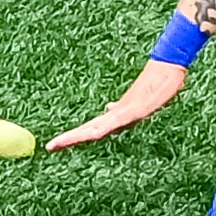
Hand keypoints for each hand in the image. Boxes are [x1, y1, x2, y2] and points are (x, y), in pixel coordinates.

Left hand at [47, 60, 189, 150]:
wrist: (166, 69)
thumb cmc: (153, 84)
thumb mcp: (135, 102)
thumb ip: (121, 108)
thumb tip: (108, 108)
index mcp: (114, 115)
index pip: (89, 129)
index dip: (73, 137)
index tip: (56, 145)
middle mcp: (115, 114)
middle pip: (88, 130)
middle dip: (69, 139)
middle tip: (50, 147)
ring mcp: (124, 112)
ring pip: (97, 128)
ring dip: (79, 136)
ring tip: (61, 143)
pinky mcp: (134, 109)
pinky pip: (116, 122)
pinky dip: (103, 128)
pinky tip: (93, 134)